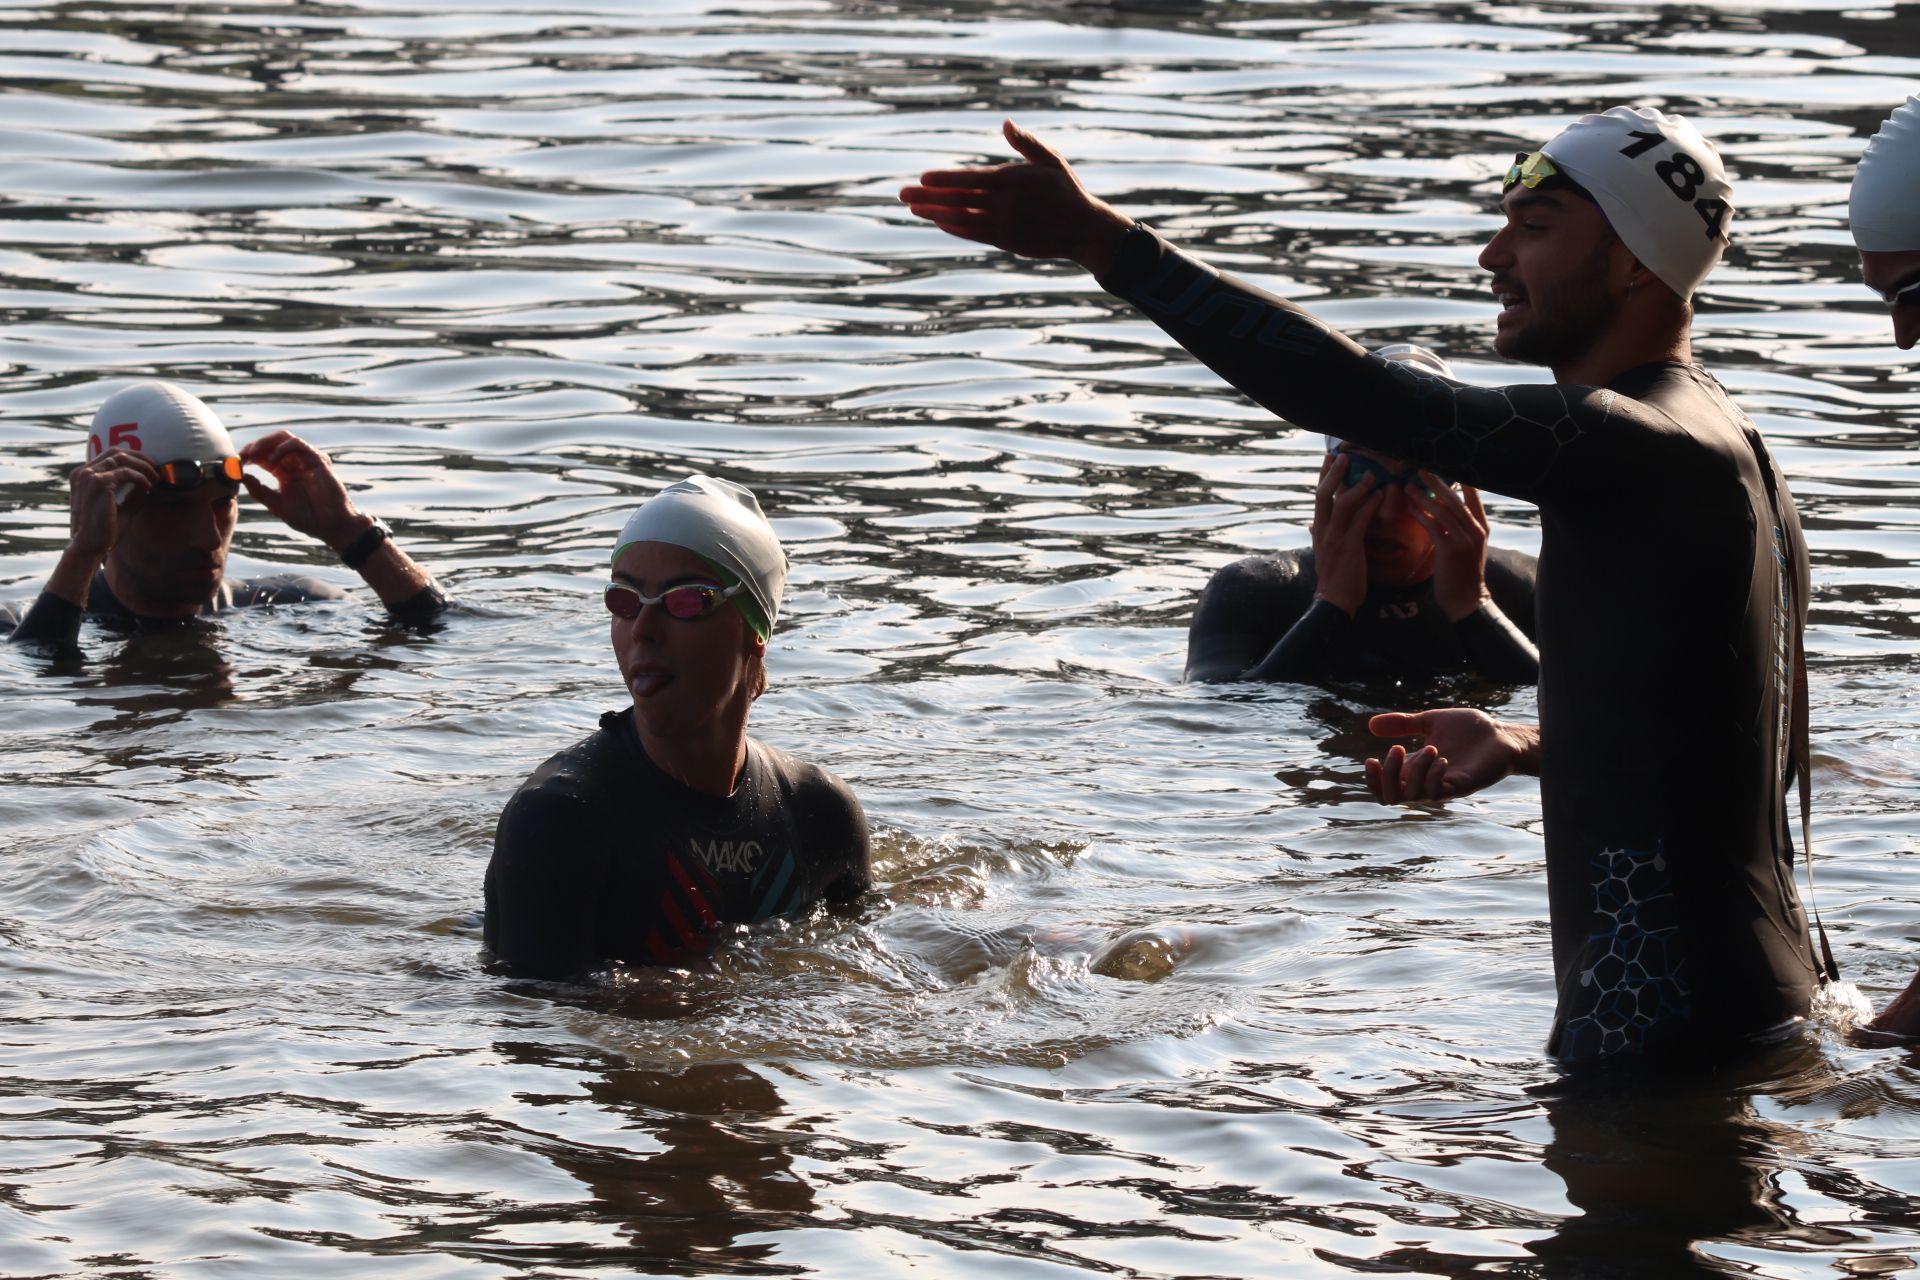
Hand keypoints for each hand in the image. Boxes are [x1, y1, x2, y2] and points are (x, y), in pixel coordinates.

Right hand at [66, 449, 158, 559]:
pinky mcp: (98, 483)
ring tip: (156, 478)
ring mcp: (88, 476)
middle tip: (157, 469)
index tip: (151, 467)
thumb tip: (149, 481)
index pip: (110, 454)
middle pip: (116, 451)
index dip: (134, 457)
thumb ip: (132, 492)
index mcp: (83, 475)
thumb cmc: (104, 530)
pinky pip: (126, 472)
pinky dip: (140, 477)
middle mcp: (83, 472)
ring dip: (143, 466)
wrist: (89, 546)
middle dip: (141, 457)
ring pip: (122, 458)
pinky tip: (148, 487)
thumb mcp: (121, 505)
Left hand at [239, 430, 365, 548]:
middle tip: (242, 456)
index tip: (236, 462)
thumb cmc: (308, 518)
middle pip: (271, 442)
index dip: (248, 455)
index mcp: (284, 472)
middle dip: (254, 446)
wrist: (331, 525)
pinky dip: (282, 448)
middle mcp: (295, 463)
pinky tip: (271, 460)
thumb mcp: (276, 504)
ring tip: (253, 453)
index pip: (263, 455)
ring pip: (284, 438)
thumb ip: (259, 490)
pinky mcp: (318, 460)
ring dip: (265, 442)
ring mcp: (307, 460)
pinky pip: (298, 445)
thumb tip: (240, 476)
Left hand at [899, 119, 1135, 272]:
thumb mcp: (1050, 160)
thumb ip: (1026, 143)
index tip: (923, 177)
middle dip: (928, 197)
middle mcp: (1004, 205)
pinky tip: (938, 221)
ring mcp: (1003, 225)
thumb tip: (1006, 123)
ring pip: (960, 219)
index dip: (944, 179)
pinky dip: (954, 228)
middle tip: (902, 194)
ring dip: (934, 213)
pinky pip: (973, 234)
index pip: (970, 179)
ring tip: (913, 208)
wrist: (1083, 229)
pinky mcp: (1005, 241)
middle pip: (958, 200)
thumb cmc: (1065, 190)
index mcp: (1012, 181)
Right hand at [1309, 453, 1381, 616]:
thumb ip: (1317, 536)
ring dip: (1357, 486)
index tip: (1330, 457)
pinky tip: (1379, 496)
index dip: (1323, 476)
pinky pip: (1359, 520)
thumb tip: (1310, 524)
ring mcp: (1335, 537)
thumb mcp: (1321, 553)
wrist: (1333, 602)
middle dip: (1333, 473)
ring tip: (1371, 474)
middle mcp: (1323, 530)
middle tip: (1344, 456)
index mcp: (1318, 530)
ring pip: (1342, 504)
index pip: (1319, 497)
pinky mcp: (1350, 546)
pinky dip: (1370, 506)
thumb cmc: (1332, 579)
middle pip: (1324, 495)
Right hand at [1364, 708, 1534, 803]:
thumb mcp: (1430, 722)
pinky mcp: (1460, 788)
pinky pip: (1437, 793)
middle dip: (1388, 774)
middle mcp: (1424, 782)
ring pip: (1413, 795)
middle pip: (1391, 797)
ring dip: (1416, 769)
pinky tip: (1442, 758)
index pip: (1384, 789)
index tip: (1371, 759)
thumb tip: (1371, 725)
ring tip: (1432, 747)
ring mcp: (1441, 787)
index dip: (1373, 780)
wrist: (1502, 734)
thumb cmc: (1469, 730)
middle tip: (1398, 748)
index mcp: (1414, 769)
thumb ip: (1403, 724)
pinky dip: (1433, 775)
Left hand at [1406, 475, 1491, 621]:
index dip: (1460, 479)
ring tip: (1409, 485)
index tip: (1444, 464)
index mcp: (1481, 527)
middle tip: (1421, 468)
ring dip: (1423, 496)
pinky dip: (1420, 515)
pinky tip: (1409, 507)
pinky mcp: (1450, 550)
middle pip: (1455, 499)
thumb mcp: (1466, 546)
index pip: (1474, 496)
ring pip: (1442, 511)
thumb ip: (1459, 527)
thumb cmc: (1462, 573)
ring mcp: (1464, 540)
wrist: (1466, 600)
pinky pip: (1433, 526)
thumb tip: (1440, 507)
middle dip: (1437, 482)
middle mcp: (1476, 530)